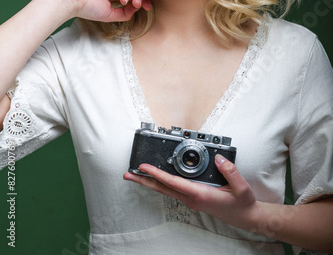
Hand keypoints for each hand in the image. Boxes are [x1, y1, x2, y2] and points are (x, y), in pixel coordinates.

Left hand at [124, 155, 258, 230]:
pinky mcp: (194, 198)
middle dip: (144, 181)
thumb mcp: (241, 187)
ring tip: (137, 175)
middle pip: (162, 188)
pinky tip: (158, 179)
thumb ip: (230, 172)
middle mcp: (192, 198)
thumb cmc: (242, 203)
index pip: (173, 182)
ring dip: (150, 182)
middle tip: (128, 174)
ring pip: (166, 190)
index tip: (143, 166)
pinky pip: (173, 190)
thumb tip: (218, 158)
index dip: (157, 174)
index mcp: (200, 194)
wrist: (246, 217)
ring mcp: (192, 200)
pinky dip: (162, 183)